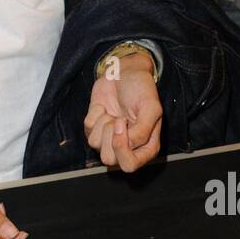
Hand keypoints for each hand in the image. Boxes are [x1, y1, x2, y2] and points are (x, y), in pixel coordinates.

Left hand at [84, 52, 161, 172]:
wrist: (125, 72)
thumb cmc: (142, 89)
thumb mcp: (151, 107)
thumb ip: (143, 130)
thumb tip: (125, 141)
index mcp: (145, 147)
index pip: (129, 165)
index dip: (121, 148)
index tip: (121, 124)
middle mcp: (127, 147)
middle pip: (109, 160)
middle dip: (109, 136)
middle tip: (117, 118)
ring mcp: (108, 139)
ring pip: (95, 145)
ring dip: (103, 123)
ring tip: (113, 112)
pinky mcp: (95, 128)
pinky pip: (88, 130)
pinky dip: (95, 114)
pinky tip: (105, 107)